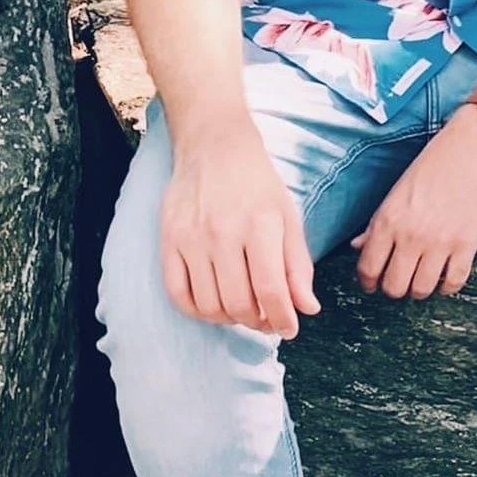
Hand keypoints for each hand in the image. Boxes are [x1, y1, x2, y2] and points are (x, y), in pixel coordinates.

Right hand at [160, 117, 319, 338]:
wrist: (214, 147)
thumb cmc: (258, 184)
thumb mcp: (288, 216)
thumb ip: (298, 265)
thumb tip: (308, 308)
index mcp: (261, 224)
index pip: (270, 290)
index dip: (282, 319)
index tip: (289, 329)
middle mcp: (224, 233)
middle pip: (238, 304)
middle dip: (257, 322)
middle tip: (267, 320)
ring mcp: (192, 238)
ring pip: (209, 305)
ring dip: (229, 319)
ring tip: (243, 311)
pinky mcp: (168, 241)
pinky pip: (178, 294)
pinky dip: (197, 311)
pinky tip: (214, 305)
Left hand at [351, 107, 476, 299]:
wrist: (475, 146)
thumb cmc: (435, 162)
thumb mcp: (398, 189)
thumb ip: (378, 222)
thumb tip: (359, 246)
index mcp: (389, 219)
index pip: (368, 268)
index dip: (368, 282)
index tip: (373, 283)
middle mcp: (411, 235)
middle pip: (394, 287)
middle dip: (394, 287)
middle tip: (400, 279)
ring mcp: (440, 242)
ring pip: (421, 290)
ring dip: (420, 289)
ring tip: (423, 278)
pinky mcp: (467, 245)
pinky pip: (453, 283)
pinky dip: (448, 286)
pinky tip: (446, 275)